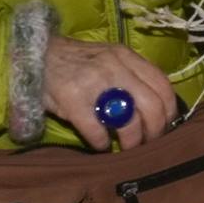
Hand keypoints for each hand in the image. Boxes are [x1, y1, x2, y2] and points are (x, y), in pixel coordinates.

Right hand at [42, 36, 179, 150]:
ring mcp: (92, 82)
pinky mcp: (72, 100)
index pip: (162, 85)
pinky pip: (97, 132)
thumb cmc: (75, 63)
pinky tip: (100, 144)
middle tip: (148, 143)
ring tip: (126, 147)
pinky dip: (102, 143)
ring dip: (131, 141)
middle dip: (154, 132)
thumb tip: (157, 108)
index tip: (165, 126)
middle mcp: (113, 67)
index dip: (169, 111)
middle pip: (152, 106)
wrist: (34, 55)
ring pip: (128, 121)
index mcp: (126, 56)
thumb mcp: (108, 59)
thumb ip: (132, 76)